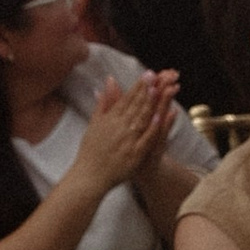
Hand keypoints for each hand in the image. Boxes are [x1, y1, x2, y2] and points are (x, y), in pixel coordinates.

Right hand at [75, 69, 179, 192]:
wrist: (89, 176)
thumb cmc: (91, 150)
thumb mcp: (94, 123)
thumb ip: (104, 102)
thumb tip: (109, 81)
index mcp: (109, 119)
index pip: (126, 99)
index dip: (138, 86)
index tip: (148, 74)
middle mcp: (118, 127)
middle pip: (135, 106)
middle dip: (146, 90)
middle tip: (156, 75)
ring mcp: (127, 140)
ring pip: (140, 119)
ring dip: (150, 104)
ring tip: (159, 89)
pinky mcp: (134, 154)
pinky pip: (144, 139)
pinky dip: (151, 127)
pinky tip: (160, 116)